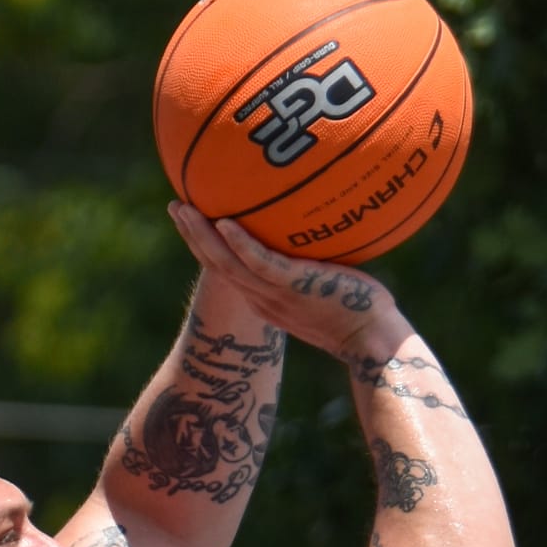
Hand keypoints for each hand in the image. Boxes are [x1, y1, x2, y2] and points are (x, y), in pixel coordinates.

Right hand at [168, 206, 408, 365]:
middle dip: (191, 235)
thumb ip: (313, 263)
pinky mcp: (294, 287)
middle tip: (175, 206)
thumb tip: (320, 226)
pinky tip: (225, 221)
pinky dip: (240, 244)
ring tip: (185, 208)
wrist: (371, 341)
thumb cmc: (358, 311)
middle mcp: (263, 299)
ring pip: (227, 264)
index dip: (205, 245)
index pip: (226, 270)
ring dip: (202, 236)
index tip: (191, 220)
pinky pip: (260, 263)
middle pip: (215, 265)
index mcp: (265, 299)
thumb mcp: (324, 287)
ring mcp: (276, 295)